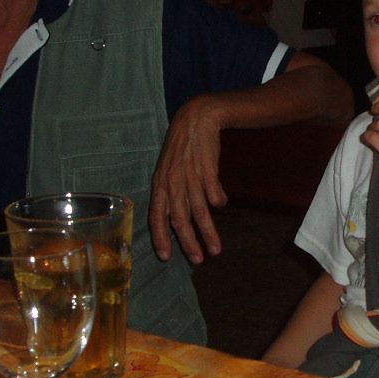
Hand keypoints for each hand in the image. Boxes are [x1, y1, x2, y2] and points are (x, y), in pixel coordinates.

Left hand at [149, 95, 227, 263]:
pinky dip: (217, 200)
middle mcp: (172, 182)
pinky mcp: (206, 166)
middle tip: (198, 260)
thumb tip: (182, 218)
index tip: (167, 257)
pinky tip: (222, 204)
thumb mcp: (172, 170)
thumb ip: (175, 193)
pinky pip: (212, 190)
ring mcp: (189, 175)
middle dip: (188, 242)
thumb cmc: (184, 147)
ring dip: (207, 231)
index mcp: (160, 184)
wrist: (197, 117)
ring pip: (198, 211)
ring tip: (216, 249)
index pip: (156, 216)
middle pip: (179, 219)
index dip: (161, 237)